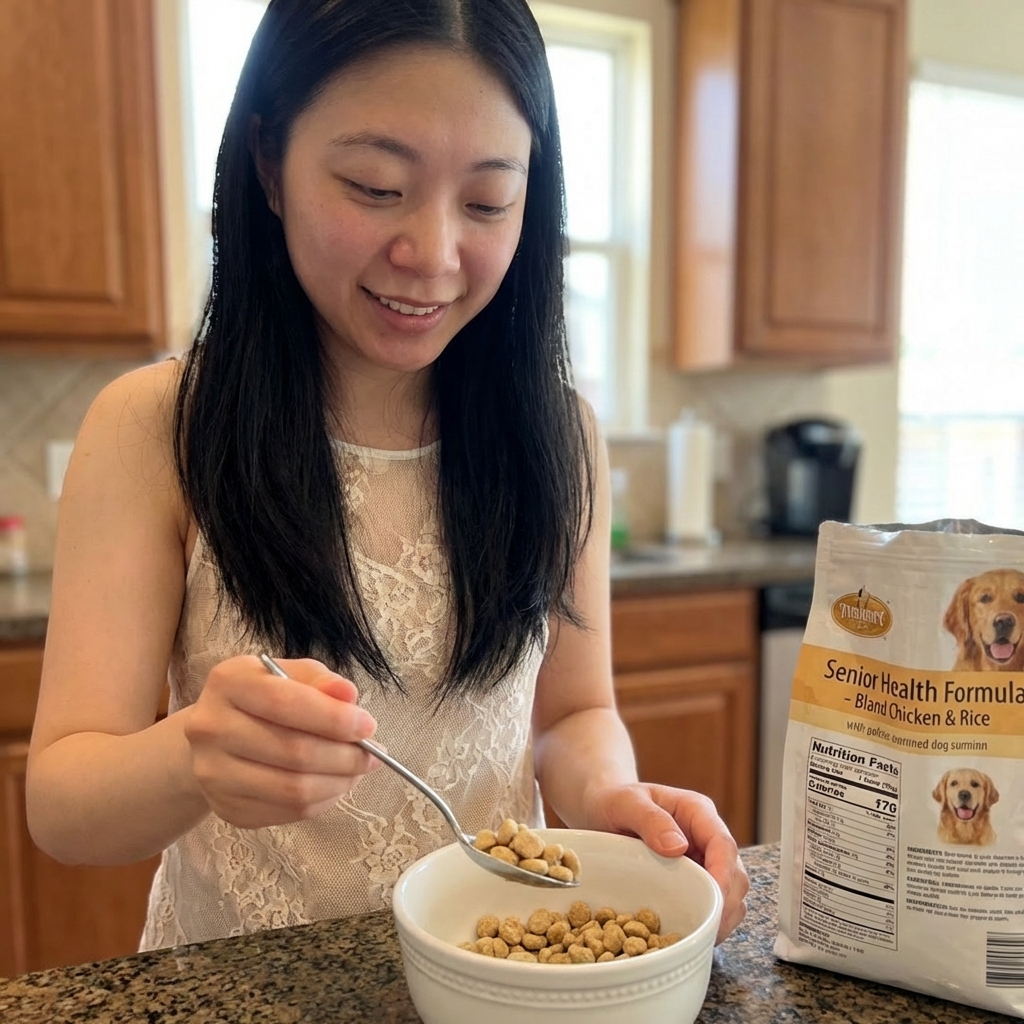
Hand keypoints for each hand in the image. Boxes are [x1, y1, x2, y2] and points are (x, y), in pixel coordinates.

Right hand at [184, 655, 379, 828]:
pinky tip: (335, 784)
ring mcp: (212, 774)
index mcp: (228, 683)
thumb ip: (320, 681)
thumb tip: (349, 695)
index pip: (285, 703)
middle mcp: (210, 729)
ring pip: (293, 790)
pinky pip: (288, 813)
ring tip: (359, 770)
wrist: (218, 734)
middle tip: (374, 754)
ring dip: (339, 783)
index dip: (334, 718)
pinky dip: (323, 801)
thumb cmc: (264, 697)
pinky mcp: (226, 808)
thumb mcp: (291, 674)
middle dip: (345, 756)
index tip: (369, 726)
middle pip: (293, 752)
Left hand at [582, 782, 748, 943]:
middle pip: (735, 874)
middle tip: (705, 931)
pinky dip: (707, 921)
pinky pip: (711, 905)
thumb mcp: (625, 803)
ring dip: (721, 918)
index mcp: (697, 812)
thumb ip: (650, 819)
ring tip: (699, 937)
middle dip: (726, 905)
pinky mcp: (694, 881)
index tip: (713, 903)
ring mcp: (703, 860)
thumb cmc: (613, 800)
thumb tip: (678, 847)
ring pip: (731, 894)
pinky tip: (689, 933)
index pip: (723, 844)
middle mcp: (706, 837)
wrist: (601, 808)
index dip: (723, 876)